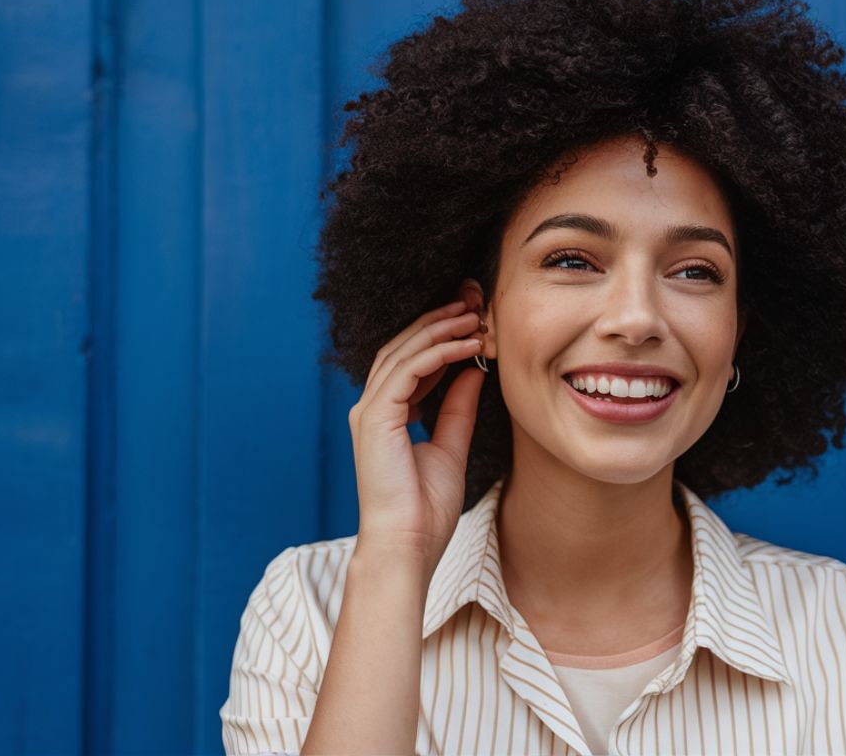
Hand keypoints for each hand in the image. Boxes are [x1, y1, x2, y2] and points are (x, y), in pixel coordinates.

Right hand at [346, 294, 486, 570]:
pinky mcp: (376, 416)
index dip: (441, 334)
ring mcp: (370, 409)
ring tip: (475, 315)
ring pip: (404, 351)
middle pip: (404, 345)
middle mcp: (373, 406)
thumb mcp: (450, 446)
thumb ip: (457, 407)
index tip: (474, 318)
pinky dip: (440, 351)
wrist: (407, 544)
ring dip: (442, 329)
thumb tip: (472, 371)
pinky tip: (469, 345)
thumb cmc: (424, 509)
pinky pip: (409, 369)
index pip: (411, 359)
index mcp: (387, 414)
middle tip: (474, 301)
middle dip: (439, 320)